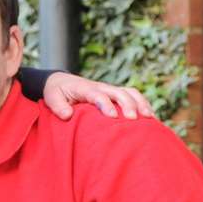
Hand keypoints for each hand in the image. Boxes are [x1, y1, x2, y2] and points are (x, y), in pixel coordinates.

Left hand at [40, 73, 155, 120]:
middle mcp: (100, 87)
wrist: (61, 81)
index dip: (106, 104)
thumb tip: (67, 115)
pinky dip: (143, 104)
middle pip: (119, 92)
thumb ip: (58, 106)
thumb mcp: (51, 98)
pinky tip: (151, 117)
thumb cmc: (56, 92)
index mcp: (85, 88)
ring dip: (140, 103)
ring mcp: (109, 90)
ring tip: (149, 117)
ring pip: (129, 92)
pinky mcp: (115, 94)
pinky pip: (132, 96)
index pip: (98, 94)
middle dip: (128, 104)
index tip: (113, 116)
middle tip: (134, 120)